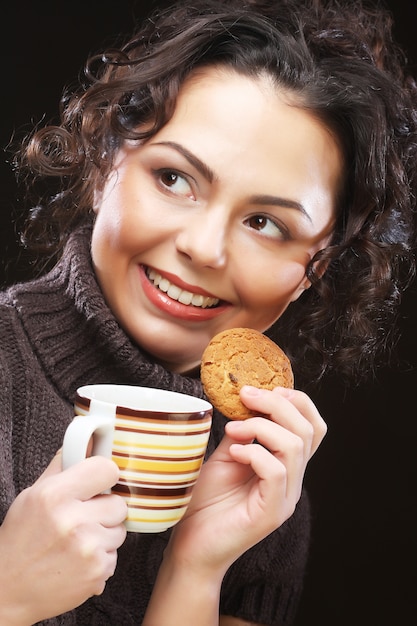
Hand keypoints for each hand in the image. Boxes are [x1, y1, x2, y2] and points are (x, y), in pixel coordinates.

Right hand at [0, 451, 126, 624]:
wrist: (8, 591)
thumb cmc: (21, 539)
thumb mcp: (33, 495)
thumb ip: (63, 465)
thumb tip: (90, 438)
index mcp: (55, 495)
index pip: (107, 469)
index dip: (104, 476)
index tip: (98, 484)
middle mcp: (72, 521)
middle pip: (119, 503)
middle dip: (105, 510)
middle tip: (83, 519)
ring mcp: (87, 549)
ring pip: (120, 530)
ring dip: (104, 535)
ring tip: (78, 542)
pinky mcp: (97, 572)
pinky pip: (115, 556)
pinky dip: (100, 559)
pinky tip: (78, 561)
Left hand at [142, 385, 325, 625]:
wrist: (191, 546)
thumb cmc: (206, 502)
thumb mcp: (226, 456)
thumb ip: (243, 432)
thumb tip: (247, 402)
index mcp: (286, 466)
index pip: (313, 426)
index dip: (298, 401)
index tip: (265, 388)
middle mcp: (292, 481)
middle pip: (308, 430)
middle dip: (278, 404)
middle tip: (245, 395)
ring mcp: (285, 498)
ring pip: (295, 447)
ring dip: (261, 427)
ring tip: (233, 429)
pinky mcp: (271, 514)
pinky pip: (276, 472)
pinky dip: (255, 453)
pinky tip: (234, 451)